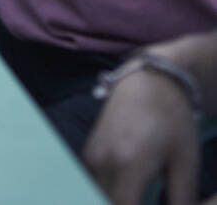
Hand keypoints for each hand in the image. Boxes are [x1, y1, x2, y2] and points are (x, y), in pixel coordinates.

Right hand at [84, 68, 198, 204]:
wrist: (148, 82)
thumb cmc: (172, 119)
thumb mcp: (186, 161)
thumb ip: (182, 197)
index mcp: (128, 165)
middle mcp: (102, 161)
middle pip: (106, 202)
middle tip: (146, 200)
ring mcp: (91, 156)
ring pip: (96, 194)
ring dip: (114, 200)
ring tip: (138, 198)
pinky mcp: (88, 152)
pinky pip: (93, 183)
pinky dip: (107, 193)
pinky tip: (128, 193)